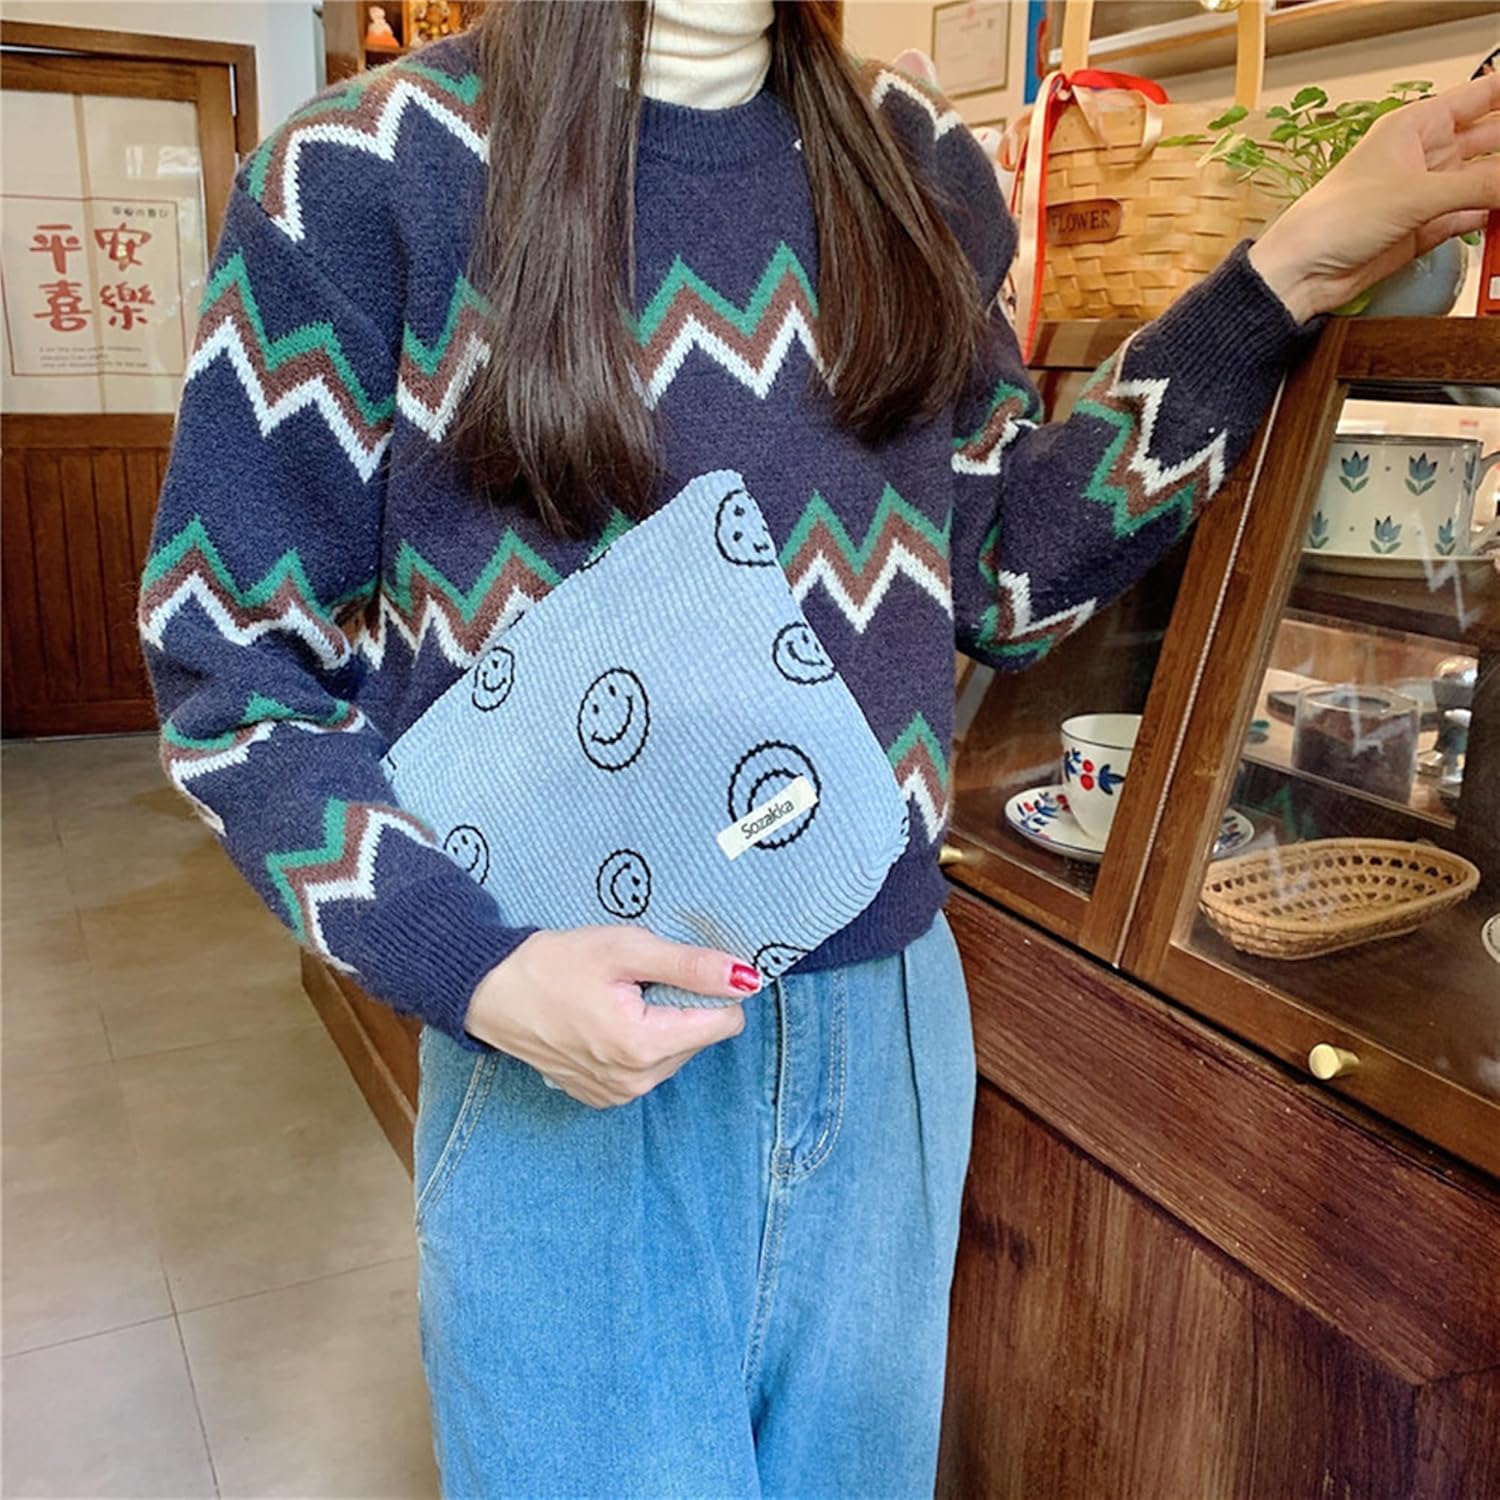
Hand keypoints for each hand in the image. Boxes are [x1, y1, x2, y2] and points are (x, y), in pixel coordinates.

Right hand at [464, 928, 760, 1107]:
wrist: (490, 993)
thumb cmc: (554, 964)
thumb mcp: (625, 949)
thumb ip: (689, 965)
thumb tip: (745, 976)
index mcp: (645, 1046)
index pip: (724, 1022)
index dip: (711, 988)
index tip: (680, 968)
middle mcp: (637, 1081)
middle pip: (700, 1037)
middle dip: (680, 1004)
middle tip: (636, 980)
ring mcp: (618, 1094)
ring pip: (675, 1053)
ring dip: (659, 1023)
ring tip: (617, 997)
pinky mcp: (601, 1096)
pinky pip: (646, 1068)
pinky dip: (637, 1042)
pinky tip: (605, 1019)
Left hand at [1248, 72, 1499, 322]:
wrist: (1302, 274)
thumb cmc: (1332, 220)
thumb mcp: (1416, 194)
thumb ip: (1478, 185)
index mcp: (1416, 125)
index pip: (1482, 95)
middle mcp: (1425, 154)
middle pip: (1490, 138)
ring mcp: (1426, 193)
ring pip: (1484, 180)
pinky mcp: (1424, 229)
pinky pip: (1470, 216)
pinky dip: (1490, 217)